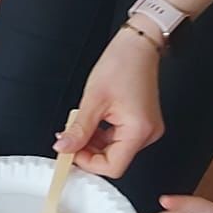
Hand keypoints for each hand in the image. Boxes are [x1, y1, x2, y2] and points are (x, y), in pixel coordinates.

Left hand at [54, 27, 162, 177]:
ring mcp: (146, 129)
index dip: (88, 162)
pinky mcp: (142, 123)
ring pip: (114, 150)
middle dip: (89, 151)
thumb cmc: (122, 64)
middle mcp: (147, 134)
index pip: (113, 166)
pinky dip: (102, 135)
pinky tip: (92, 122)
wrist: (137, 46)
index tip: (70, 152)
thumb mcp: (93, 101)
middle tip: (70, 137)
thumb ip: (78, 130)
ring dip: (93, 143)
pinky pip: (119, 139)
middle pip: (114, 160)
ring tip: (80, 124)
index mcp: (139, 130)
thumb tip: (64, 148)